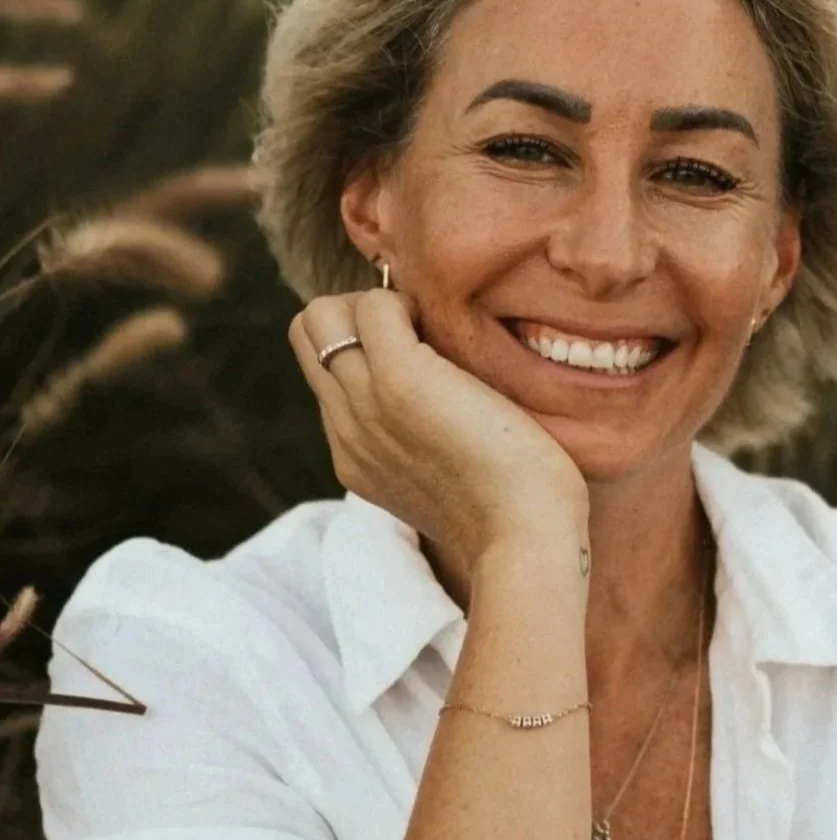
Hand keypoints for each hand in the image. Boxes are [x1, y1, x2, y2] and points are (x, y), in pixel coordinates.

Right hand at [288, 286, 588, 574]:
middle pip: (308, 334)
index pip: (325, 371)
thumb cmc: (516, 509)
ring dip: (377, 303)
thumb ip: (427, 442)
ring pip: (320, 316)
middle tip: (418, 327)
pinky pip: (373, 306)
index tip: (419, 348)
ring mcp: (365, 403)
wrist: (525, 539)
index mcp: (355, 454)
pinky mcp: (399, 381)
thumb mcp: (449, 478)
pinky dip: (406, 300)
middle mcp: (347, 427)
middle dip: (356, 312)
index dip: (364, 342)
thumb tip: (449, 398)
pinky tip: (448, 330)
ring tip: (429, 328)